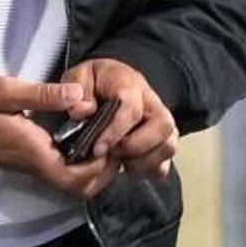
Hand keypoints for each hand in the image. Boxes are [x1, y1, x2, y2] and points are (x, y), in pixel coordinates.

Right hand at [0, 76, 118, 200]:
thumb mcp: (4, 91)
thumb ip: (42, 94)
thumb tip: (79, 96)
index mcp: (33, 151)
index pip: (76, 178)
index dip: (99, 167)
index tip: (106, 140)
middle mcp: (35, 165)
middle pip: (79, 188)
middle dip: (102, 172)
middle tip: (110, 142)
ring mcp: (31, 166)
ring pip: (72, 183)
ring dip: (93, 169)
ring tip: (100, 139)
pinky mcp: (28, 162)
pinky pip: (61, 172)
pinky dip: (79, 163)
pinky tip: (81, 137)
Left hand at [59, 58, 177, 180]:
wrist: (106, 84)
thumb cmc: (93, 82)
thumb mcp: (77, 77)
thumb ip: (76, 88)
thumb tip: (82, 111)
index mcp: (130, 83)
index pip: (132, 109)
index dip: (115, 132)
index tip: (98, 148)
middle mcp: (152, 102)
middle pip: (162, 127)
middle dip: (134, 147)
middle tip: (110, 153)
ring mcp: (161, 123)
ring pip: (168, 146)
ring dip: (142, 160)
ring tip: (118, 159)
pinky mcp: (163, 142)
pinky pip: (165, 163)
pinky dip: (147, 169)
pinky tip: (127, 165)